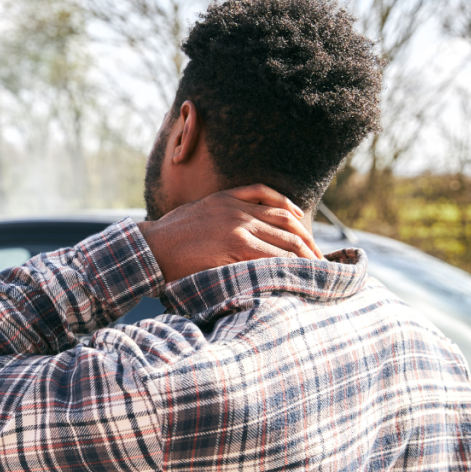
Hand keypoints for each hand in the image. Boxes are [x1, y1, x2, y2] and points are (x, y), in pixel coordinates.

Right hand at [138, 184, 322, 282]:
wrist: (150, 248)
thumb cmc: (167, 237)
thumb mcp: (195, 213)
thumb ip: (219, 213)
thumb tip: (236, 231)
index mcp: (228, 197)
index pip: (275, 203)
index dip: (297, 219)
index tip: (306, 236)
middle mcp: (237, 209)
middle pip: (287, 222)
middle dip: (307, 242)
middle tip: (320, 259)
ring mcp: (237, 227)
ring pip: (284, 240)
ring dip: (304, 256)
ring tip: (316, 271)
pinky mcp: (234, 246)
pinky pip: (271, 255)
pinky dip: (287, 264)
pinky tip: (296, 273)